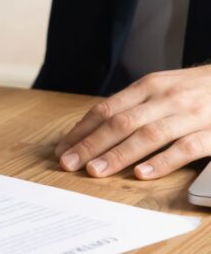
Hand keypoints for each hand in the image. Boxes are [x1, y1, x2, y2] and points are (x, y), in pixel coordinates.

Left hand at [55, 66, 210, 179]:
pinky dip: (162, 161)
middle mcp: (165, 98)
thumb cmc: (196, 89)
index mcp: (148, 86)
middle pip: (120, 123)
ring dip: (118, 155)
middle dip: (91, 145)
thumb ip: (133, 105)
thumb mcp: (162, 88)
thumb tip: (93, 128)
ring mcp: (190, 115)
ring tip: (96, 171)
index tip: (63, 149)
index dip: (82, 130)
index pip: (106, 109)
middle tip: (69, 163)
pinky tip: (142, 173)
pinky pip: (185, 148)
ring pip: (148, 135)